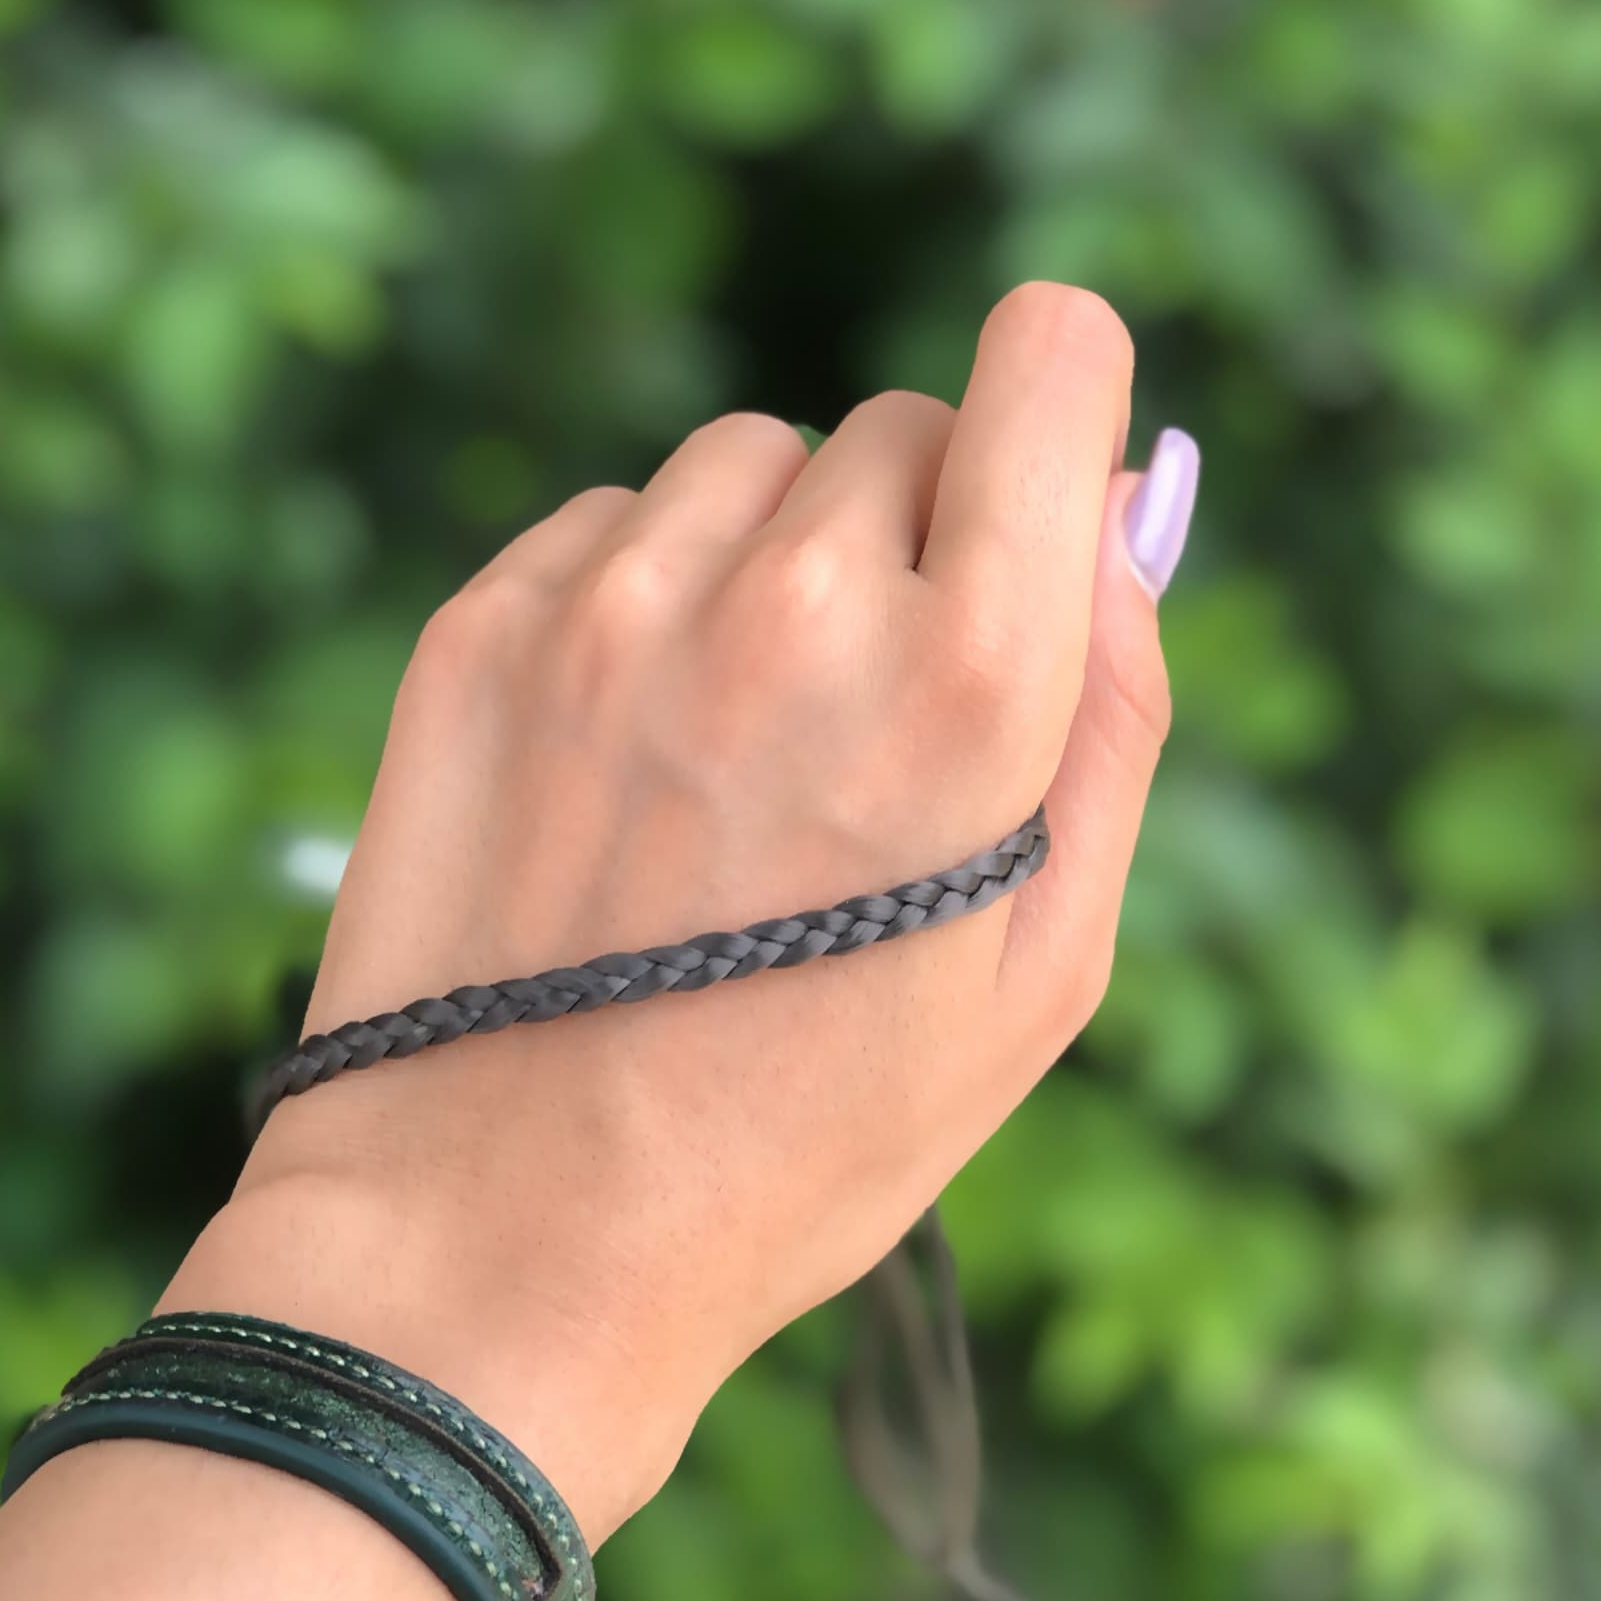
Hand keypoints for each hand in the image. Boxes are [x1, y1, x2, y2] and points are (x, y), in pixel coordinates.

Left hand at [175, 284, 1195, 1540]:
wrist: (502, 1240)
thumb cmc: (804, 1137)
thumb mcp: (1041, 970)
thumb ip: (1113, 711)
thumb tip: (1120, 509)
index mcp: (964, 683)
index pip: (1048, 360)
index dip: (1058, 409)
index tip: (1032, 489)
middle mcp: (789, 605)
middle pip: (900, 428)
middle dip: (915, 541)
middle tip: (870, 727)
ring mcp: (613, 608)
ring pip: (747, 466)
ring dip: (770, 561)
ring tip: (737, 751)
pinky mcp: (479, 631)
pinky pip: (609, 524)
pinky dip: (640, 600)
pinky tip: (628, 759)